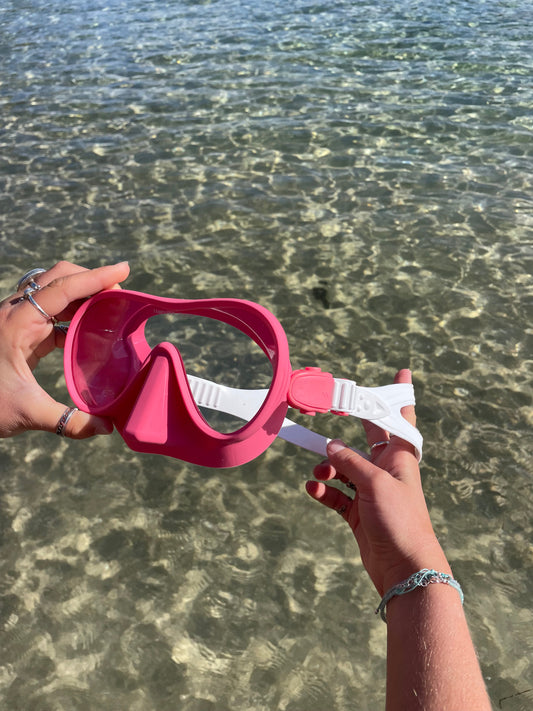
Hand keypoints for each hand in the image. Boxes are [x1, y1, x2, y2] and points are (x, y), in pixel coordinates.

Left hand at [0, 260, 129, 438]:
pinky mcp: (19, 333)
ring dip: (83, 295)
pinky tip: (91, 331)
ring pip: (54, 292)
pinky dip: (74, 315)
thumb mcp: (24, 413)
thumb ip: (67, 420)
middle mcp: (16, 313)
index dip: (96, 278)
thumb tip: (105, 428)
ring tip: (112, 308)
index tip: (124, 270)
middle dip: (91, 279)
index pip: (62, 288)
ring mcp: (16, 321)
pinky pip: (52, 313)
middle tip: (121, 293)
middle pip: (58, 277)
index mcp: (16, 323)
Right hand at [306, 369, 449, 595]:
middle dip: (347, 433)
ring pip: (344, 469)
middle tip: (326, 419)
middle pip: (364, 442)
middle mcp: (385, 471)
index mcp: (399, 458)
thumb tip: (330, 446)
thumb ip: (350, 461)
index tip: (402, 373)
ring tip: (318, 473)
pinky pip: (336, 495)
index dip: (400, 396)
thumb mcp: (375, 483)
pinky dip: (324, 491)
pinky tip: (313, 489)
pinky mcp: (358, 513)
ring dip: (328, 468)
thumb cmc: (400, 520)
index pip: (400, 419)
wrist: (404, 568)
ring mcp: (371, 492)